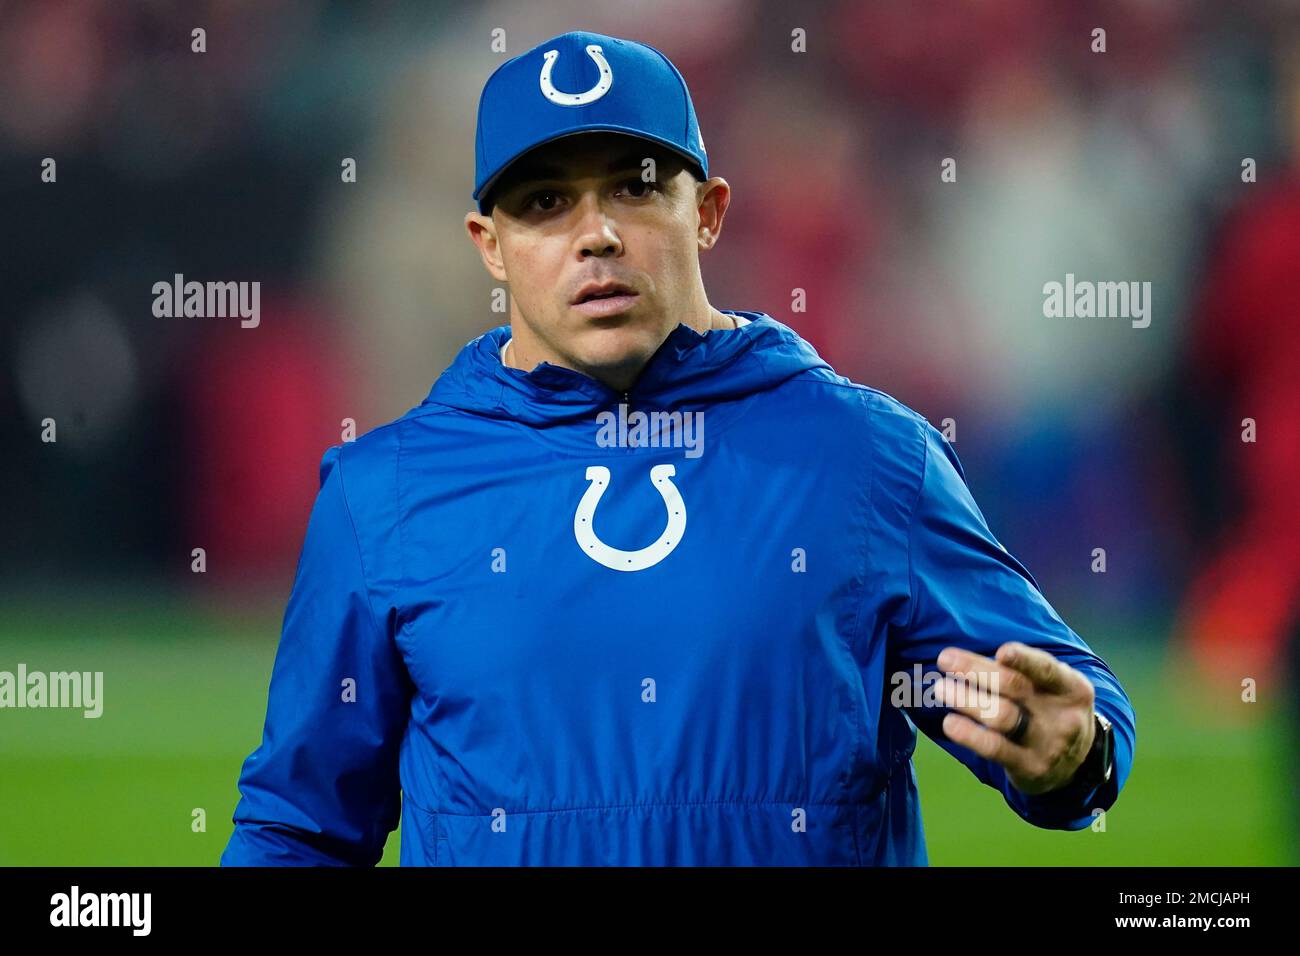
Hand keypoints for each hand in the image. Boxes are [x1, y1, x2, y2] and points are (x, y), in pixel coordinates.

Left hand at [933, 641, 1096, 795]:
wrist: (1077, 765)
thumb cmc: (1051, 711)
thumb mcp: (1053, 688)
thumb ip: (1024, 671)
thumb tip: (969, 657)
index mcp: (1071, 688)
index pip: (1047, 670)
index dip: (1024, 660)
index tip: (1001, 651)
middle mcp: (1062, 716)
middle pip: (1015, 687)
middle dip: (976, 670)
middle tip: (944, 659)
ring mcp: (1046, 744)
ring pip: (1002, 717)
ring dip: (967, 700)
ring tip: (941, 688)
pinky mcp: (1029, 767)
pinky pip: (994, 749)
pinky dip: (969, 734)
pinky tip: (950, 723)